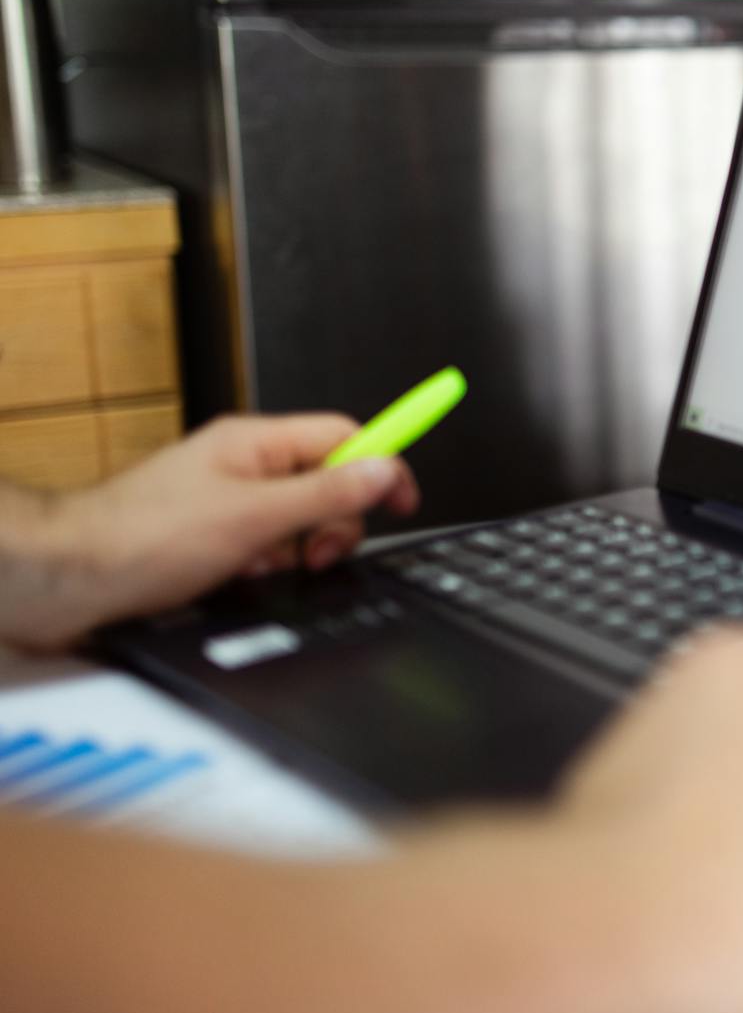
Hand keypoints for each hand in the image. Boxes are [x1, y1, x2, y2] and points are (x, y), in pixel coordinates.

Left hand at [13, 414, 418, 648]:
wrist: (69, 577)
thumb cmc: (140, 539)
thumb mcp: (255, 517)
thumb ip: (326, 493)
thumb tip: (384, 470)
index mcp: (256, 442)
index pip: (345, 435)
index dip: (381, 465)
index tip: (404, 499)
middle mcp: (243, 464)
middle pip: (327, 481)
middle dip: (333, 521)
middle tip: (317, 551)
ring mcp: (226, 498)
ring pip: (297, 519)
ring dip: (294, 548)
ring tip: (266, 566)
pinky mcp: (211, 534)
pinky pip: (266, 544)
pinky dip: (265, 565)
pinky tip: (241, 577)